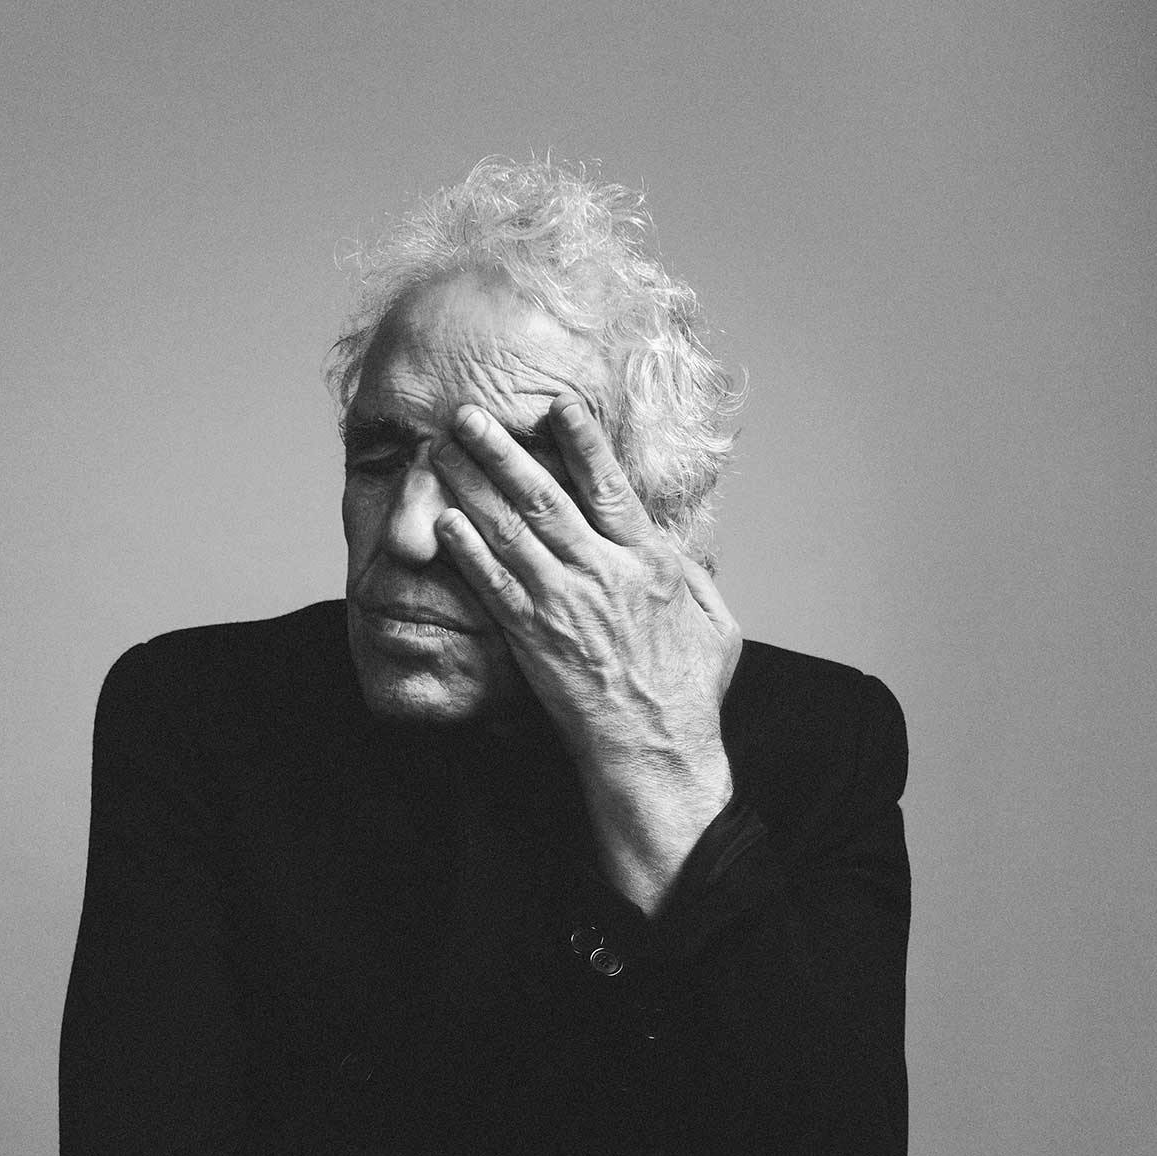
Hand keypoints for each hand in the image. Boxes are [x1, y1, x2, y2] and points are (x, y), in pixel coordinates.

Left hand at [430, 398, 741, 778]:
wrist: (653, 750)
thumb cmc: (688, 692)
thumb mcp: (715, 623)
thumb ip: (695, 575)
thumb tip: (679, 544)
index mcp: (648, 561)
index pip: (609, 486)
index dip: (581, 441)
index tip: (555, 404)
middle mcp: (601, 573)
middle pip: (543, 496)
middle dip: (501, 450)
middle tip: (467, 414)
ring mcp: (562, 604)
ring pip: (509, 531)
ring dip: (471, 487)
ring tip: (442, 453)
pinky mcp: (532, 638)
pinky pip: (492, 584)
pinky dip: (466, 550)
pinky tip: (441, 522)